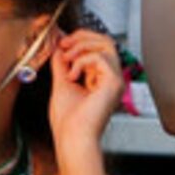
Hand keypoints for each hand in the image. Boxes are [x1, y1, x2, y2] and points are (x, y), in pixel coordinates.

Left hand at [46, 26, 125, 156]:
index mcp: (102, 80)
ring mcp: (116, 80)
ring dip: (81, 47)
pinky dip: (82, 61)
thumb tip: (58, 48)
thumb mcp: (62, 84)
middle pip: (106, 41)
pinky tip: (73, 76)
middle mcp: (112, 79)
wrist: (72, 137)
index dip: (81, 39)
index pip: (99, 48)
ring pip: (106, 45)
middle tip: (64, 44)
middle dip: (82, 37)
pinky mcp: (114, 83)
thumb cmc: (69, 122)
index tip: (62, 43)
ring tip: (67, 60)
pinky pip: (101, 57)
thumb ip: (62, 65)